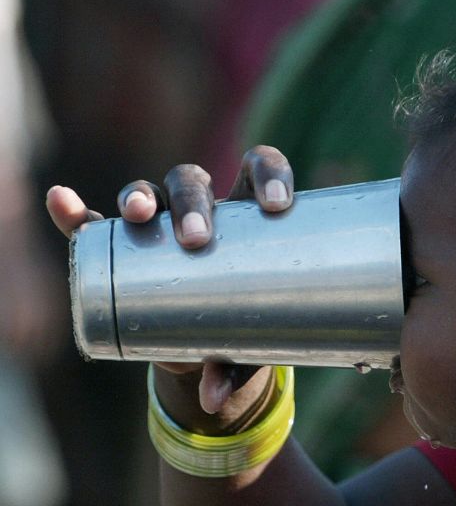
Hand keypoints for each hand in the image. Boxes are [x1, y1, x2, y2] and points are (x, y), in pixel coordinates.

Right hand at [45, 145, 294, 417]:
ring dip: (139, 196)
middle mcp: (201, 210)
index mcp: (247, 215)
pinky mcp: (121, 252)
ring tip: (139, 213)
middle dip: (193, 202)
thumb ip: (235, 367)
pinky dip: (75, 214)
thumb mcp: (247, 345)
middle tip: (197, 237)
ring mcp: (159, 227)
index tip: (277, 204)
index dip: (270, 173)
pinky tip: (63, 202)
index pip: (259, 169)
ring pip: (149, 195)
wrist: (204, 345)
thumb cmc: (242, 329)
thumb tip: (212, 400)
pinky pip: (94, 227)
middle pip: (194, 182)